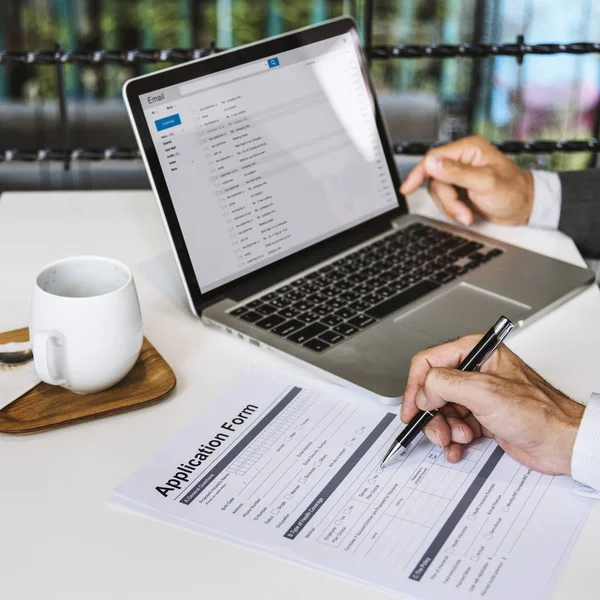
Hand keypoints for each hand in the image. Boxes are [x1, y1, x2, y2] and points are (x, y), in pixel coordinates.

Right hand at [399, 135, 534, 226]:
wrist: (524, 209)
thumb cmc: (513, 192)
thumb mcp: (485, 182)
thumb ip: (456, 172)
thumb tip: (432, 163)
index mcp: (469, 149)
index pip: (434, 158)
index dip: (419, 173)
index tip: (407, 188)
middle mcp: (463, 159)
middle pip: (435, 179)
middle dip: (447, 200)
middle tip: (462, 211)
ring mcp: (460, 175)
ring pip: (439, 191)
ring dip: (450, 207)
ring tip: (467, 214)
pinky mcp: (460, 188)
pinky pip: (444, 199)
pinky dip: (453, 210)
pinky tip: (467, 213)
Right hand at [400, 335, 583, 475]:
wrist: (562, 443)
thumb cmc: (540, 412)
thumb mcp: (484, 391)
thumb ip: (445, 384)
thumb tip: (422, 392)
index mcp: (475, 352)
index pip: (428, 362)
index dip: (416, 387)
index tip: (412, 409)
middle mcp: (474, 371)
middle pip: (432, 390)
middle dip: (432, 415)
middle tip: (439, 431)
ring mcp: (477, 395)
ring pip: (440, 411)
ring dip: (444, 430)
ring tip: (459, 439)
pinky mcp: (480, 417)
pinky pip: (453, 427)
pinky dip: (452, 440)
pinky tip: (458, 448)